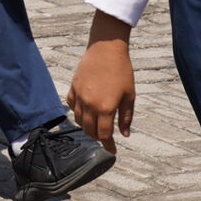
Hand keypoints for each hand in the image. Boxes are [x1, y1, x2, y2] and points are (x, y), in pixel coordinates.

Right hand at [69, 16, 135, 148]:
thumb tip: (124, 134)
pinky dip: (76, 112)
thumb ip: (126, 117)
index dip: (108, 145)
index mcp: (105, 108)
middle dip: (97, 137)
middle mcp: (90, 104)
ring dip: (86, 127)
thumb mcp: (129, 96)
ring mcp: (79, 96)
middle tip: (105, 138)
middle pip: (89, 130)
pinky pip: (71, 105)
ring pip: (78, 120)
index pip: (104, 134)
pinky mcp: (73, 87)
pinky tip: (83, 112)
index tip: (112, 150)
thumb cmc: (122, 71)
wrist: (107, 49)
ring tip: (94, 126)